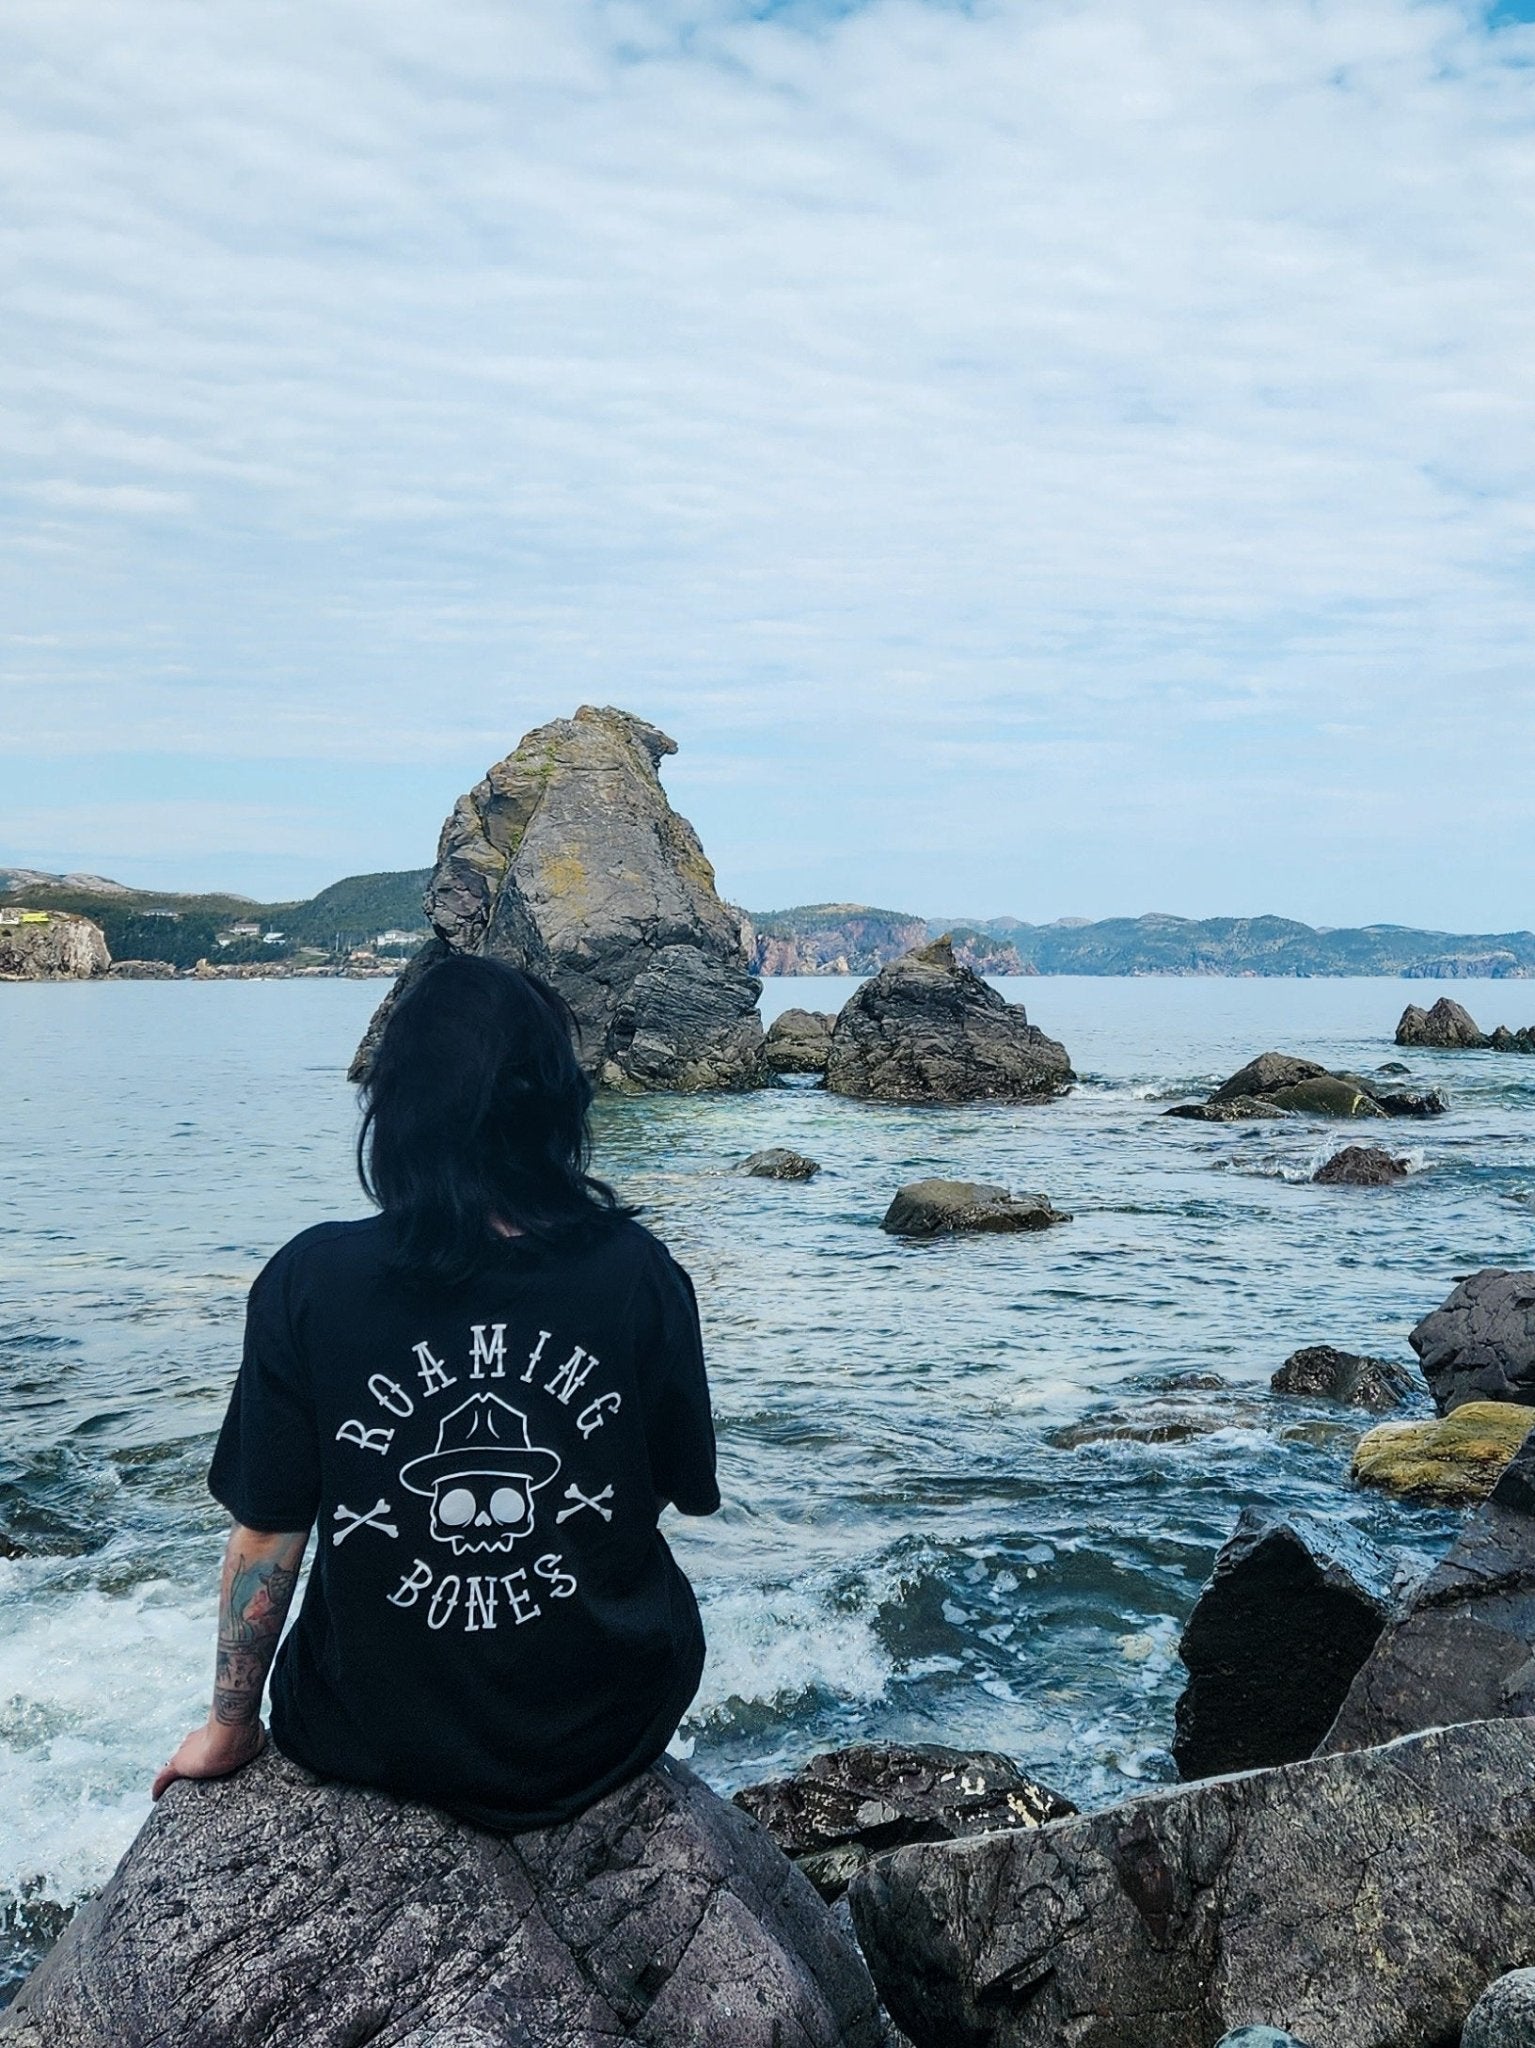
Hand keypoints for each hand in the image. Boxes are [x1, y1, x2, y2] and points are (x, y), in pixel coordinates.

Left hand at [151, 1718, 265, 1800]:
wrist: (231, 1736)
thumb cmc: (242, 1735)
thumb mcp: (252, 1737)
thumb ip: (254, 1738)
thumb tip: (262, 1740)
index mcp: (210, 1733)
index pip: (204, 1742)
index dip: (204, 1750)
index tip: (205, 1758)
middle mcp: (196, 1740)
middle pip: (189, 1752)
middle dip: (190, 1761)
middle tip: (191, 1774)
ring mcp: (186, 1753)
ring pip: (179, 1765)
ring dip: (177, 1775)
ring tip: (172, 1789)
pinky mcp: (178, 1765)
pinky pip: (164, 1778)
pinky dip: (159, 1787)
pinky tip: (156, 1796)